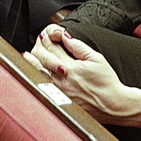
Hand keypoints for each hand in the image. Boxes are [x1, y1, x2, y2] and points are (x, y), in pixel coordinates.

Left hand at [24, 25, 140, 126]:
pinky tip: (33, 74)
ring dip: (31, 63)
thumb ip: (78, 46)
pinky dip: (36, 78)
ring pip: (38, 74)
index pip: (53, 48)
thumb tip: (66, 36)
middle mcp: (62, 80)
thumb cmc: (107, 84)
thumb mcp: (96, 59)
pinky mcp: (60, 101)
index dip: (47, 39)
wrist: (113, 105)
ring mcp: (59, 92)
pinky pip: (43, 87)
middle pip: (42, 59)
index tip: (45, 34)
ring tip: (27, 56)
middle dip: (38, 48)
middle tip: (37, 42)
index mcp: (71, 67)